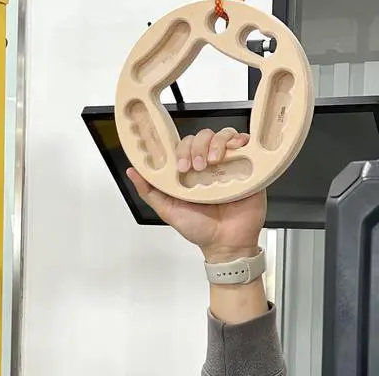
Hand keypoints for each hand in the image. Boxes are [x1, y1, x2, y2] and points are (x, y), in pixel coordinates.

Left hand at [127, 128, 265, 261]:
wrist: (226, 245)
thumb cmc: (199, 228)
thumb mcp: (167, 209)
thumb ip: (148, 190)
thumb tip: (132, 172)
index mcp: (190, 170)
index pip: (184, 145)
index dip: (182, 149)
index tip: (181, 167)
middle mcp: (209, 164)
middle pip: (203, 136)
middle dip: (197, 147)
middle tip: (197, 167)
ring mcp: (229, 165)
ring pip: (223, 135)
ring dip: (216, 143)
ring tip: (213, 162)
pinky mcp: (248, 168)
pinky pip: (246, 145)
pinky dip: (240, 141)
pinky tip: (233, 150)